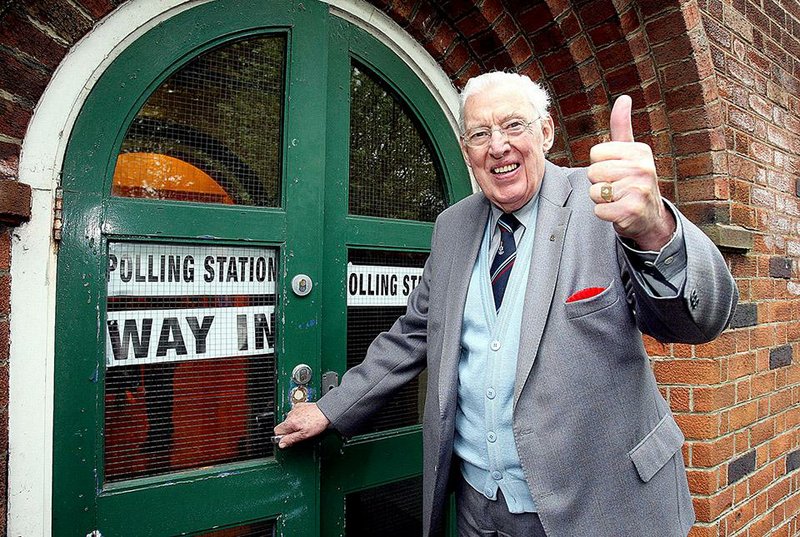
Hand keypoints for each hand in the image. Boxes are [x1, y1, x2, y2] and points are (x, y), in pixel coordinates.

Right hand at [273, 402, 329, 448]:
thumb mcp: (304, 435)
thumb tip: (281, 444)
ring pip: (289, 419)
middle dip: (290, 430)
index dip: (282, 436)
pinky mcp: (300, 406)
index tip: (288, 439)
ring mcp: (295, 409)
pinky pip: (295, 413)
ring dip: (295, 424)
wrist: (326, 411)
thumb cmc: (318, 423)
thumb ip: (291, 439)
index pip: (277, 431)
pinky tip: (306, 419)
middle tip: (300, 433)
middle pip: (284, 425)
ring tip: (305, 425)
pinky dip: (299, 417)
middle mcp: (290, 414)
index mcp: (290, 422)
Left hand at [588, 95, 674, 249]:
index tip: (615, 170)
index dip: (599, 164)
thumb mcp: (630, 152)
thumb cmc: (633, 180)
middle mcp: (643, 168)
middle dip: (599, 182)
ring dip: (601, 199)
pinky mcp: (631, 211)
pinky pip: (599, 210)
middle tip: (616, 187)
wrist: (649, 216)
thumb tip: (624, 98)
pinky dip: (604, 213)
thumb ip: (621, 126)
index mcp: (640, 151)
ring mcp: (638, 190)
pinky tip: (618, 211)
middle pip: (593, 172)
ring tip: (618, 198)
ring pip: (594, 191)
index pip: (595, 153)